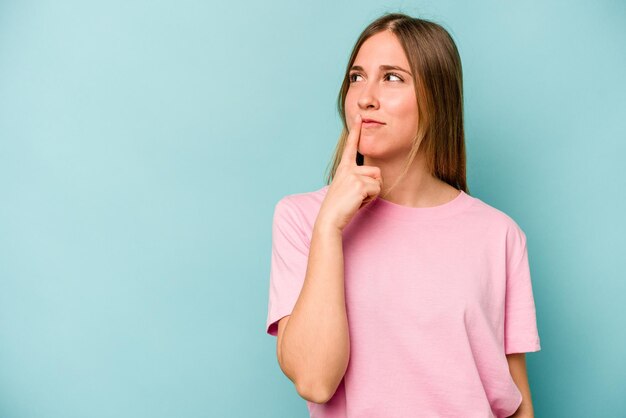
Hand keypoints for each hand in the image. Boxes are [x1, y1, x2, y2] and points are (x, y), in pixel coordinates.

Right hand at [316, 114, 382, 231]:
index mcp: (344, 167)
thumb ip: (358, 178)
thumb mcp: (347, 187)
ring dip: (372, 193)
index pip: (350, 146)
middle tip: (356, 196)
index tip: (359, 116)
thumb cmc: (340, 206)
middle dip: (373, 186)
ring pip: (378, 181)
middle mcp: (348, 168)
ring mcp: (353, 176)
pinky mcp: (359, 185)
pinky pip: (376, 190)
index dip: (355, 130)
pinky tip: (357, 203)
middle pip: (376, 171)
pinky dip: (370, 199)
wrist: (330, 218)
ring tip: (356, 199)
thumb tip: (375, 178)